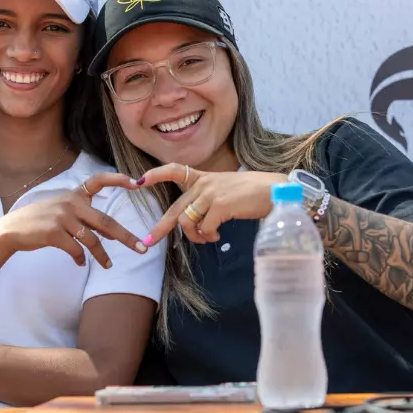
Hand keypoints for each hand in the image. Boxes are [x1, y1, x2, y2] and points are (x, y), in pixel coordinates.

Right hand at [0, 173, 147, 267]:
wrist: (11, 230)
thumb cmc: (40, 221)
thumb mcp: (62, 210)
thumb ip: (85, 217)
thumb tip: (111, 233)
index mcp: (74, 195)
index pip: (98, 181)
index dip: (117, 180)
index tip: (136, 183)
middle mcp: (70, 203)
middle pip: (105, 221)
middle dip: (125, 237)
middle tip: (140, 249)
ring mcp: (62, 218)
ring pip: (91, 239)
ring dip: (102, 255)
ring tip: (108, 266)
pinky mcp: (54, 233)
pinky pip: (75, 249)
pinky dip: (80, 259)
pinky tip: (80, 263)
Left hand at [137, 164, 286, 243]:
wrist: (274, 191)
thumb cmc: (250, 194)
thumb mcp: (224, 191)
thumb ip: (206, 202)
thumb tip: (194, 225)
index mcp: (203, 178)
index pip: (174, 170)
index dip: (155, 175)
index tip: (138, 181)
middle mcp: (203, 184)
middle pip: (176, 208)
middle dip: (160, 227)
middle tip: (147, 242)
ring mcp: (211, 193)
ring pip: (188, 222)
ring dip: (195, 236)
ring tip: (207, 238)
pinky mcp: (220, 205)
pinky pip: (205, 228)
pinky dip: (208, 236)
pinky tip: (217, 236)